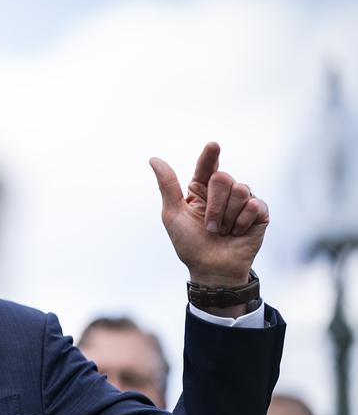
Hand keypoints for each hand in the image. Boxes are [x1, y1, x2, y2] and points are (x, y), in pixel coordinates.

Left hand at [150, 142, 268, 289]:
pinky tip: (238, 232)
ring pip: (240, 189)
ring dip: (227, 217)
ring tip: (223, 231)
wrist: (212, 269)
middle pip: (223, 177)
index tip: (213, 145)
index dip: (210, 155)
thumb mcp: (173, 214)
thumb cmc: (190, 244)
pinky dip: (242, 222)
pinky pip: (254, 204)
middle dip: (214, 205)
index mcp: (201, 190)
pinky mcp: (259, 212)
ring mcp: (243, 201)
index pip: (207, 166)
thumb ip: (167, 185)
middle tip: (210, 226)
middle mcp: (223, 192)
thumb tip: (154, 159)